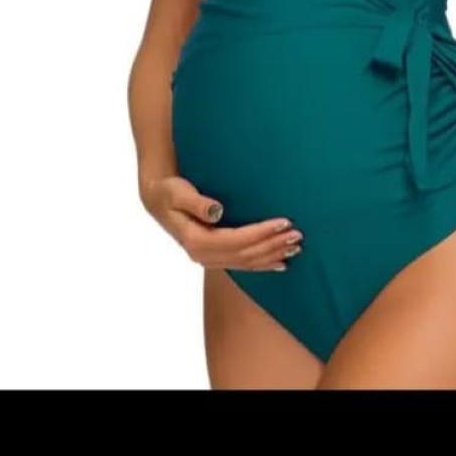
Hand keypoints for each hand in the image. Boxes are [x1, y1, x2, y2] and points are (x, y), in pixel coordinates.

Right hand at [139, 173, 302, 271]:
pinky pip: (242, 264)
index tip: (283, 222)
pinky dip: (263, 264)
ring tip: (295, 247)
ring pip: (247, 262)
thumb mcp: (177, 193)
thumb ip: (196, 202)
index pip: (236, 240)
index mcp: (195, 240)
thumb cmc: (168, 191)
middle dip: (273, 245)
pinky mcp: (215, 256)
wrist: (157, 200)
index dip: (261, 233)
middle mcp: (203, 255)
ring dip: (272, 255)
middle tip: (297, 235)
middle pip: (245, 254)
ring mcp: (209, 258)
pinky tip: (281, 263)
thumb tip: (216, 210)